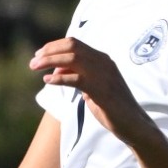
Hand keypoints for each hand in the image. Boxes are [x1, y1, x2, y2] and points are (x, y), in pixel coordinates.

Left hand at [29, 38, 158, 147]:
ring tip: (35, 67)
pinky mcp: (101, 90)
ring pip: (72, 59)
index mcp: (102, 59)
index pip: (75, 43)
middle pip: (71, 47)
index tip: (40, 54)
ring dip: (50, 61)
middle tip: (33, 61)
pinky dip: (59, 78)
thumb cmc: (112, 106)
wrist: (133, 123)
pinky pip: (76, 79)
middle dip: (49, 51)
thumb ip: (78, 76)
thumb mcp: (93, 87)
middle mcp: (104, 62)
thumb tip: (57, 69)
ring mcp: (103, 75)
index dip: (54, 46)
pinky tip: (47, 81)